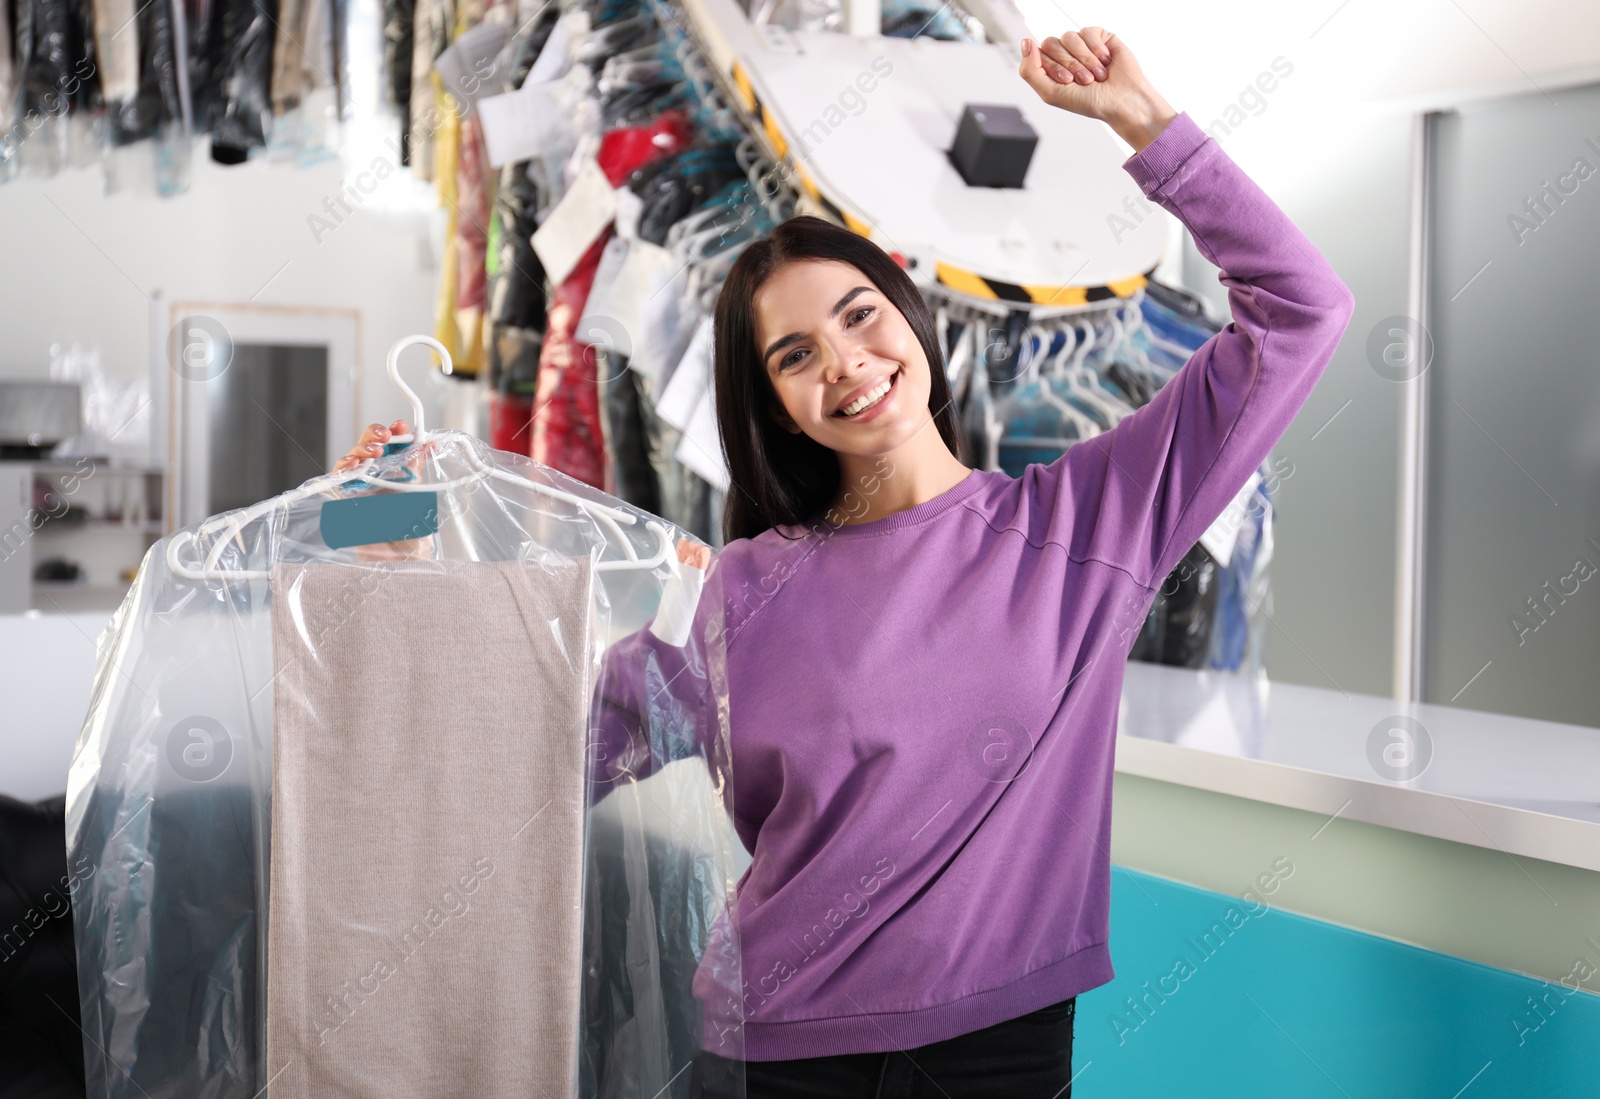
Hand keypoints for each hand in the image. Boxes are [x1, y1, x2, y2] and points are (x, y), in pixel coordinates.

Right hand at [330, 420, 435, 561]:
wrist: (402, 556)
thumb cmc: (412, 529)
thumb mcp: (418, 493)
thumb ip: (417, 468)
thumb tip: (428, 444)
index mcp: (396, 471)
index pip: (392, 444)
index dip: (395, 432)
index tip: (402, 426)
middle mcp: (377, 475)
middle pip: (370, 446)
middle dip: (375, 435)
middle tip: (386, 435)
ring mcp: (360, 485)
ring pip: (353, 458)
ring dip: (362, 450)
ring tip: (374, 452)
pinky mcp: (346, 498)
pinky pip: (339, 478)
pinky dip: (343, 468)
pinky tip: (352, 465)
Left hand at [1018, 28, 1177, 154]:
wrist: (1121, 100)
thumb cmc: (1088, 102)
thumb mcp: (1050, 93)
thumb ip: (1030, 71)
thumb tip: (1025, 42)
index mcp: (1050, 67)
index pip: (1037, 54)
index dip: (1053, 67)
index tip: (1068, 82)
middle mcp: (1063, 54)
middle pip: (1051, 43)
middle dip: (1069, 64)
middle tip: (1085, 80)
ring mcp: (1081, 44)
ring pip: (1069, 36)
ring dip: (1084, 60)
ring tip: (1096, 75)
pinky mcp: (1098, 36)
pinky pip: (1087, 32)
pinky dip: (1096, 50)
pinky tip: (1105, 62)